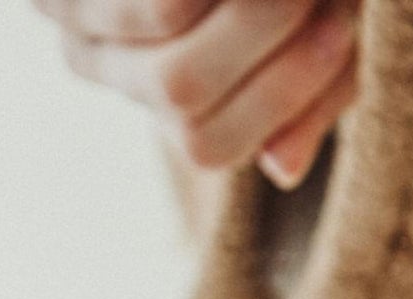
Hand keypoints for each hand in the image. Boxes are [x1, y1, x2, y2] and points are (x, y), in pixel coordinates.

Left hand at [38, 0, 357, 186]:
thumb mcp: (313, 29)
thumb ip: (315, 93)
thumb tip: (284, 168)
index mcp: (158, 101)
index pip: (209, 142)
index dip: (286, 93)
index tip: (343, 30)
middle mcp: (100, 66)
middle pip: (182, 87)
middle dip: (270, 26)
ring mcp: (70, 11)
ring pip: (163, 12)